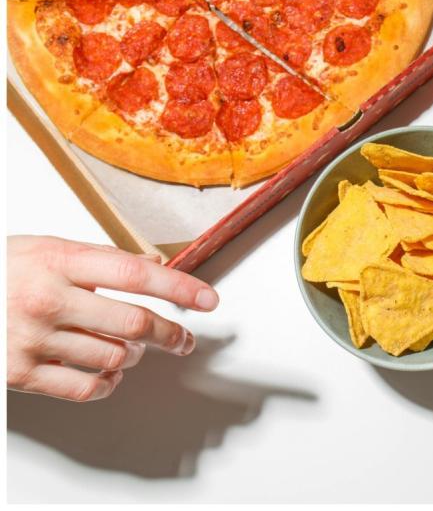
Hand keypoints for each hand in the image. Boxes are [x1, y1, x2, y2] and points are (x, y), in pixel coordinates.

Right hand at [7, 235, 218, 401]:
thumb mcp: (46, 249)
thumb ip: (99, 259)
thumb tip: (154, 266)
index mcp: (56, 261)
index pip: (135, 275)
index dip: (179, 288)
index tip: (208, 299)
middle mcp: (46, 300)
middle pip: (133, 323)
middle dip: (171, 333)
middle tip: (184, 338)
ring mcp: (32, 339)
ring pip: (115, 358)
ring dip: (134, 356)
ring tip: (128, 347)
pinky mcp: (19, 373)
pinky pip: (85, 387)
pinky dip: (108, 382)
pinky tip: (107, 371)